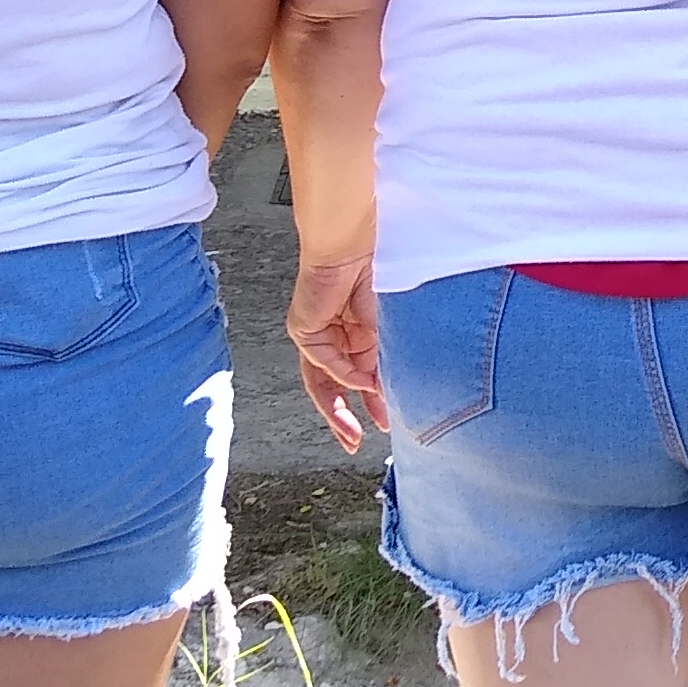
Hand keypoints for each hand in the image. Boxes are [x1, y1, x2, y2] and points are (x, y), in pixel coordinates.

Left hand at [287, 255, 382, 453]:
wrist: (353, 244)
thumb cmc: (374, 274)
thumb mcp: (383, 329)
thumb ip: (381, 360)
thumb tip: (383, 390)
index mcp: (350, 337)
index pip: (352, 379)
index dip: (366, 404)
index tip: (381, 425)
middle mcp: (329, 339)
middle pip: (331, 388)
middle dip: (344, 418)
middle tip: (355, 443)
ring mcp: (314, 335)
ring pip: (321, 382)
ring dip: (337, 408)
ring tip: (351, 433)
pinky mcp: (304, 329)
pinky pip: (323, 360)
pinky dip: (343, 373)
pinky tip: (361, 383)